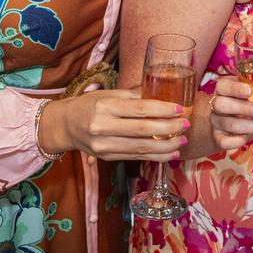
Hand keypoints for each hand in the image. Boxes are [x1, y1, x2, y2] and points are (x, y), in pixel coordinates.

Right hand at [40, 88, 189, 161]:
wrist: (66, 125)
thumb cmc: (90, 104)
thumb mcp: (109, 94)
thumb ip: (134, 96)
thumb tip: (162, 96)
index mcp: (105, 106)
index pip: (140, 109)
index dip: (163, 110)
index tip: (180, 109)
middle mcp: (103, 127)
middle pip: (143, 131)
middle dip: (169, 129)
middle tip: (186, 124)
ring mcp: (104, 146)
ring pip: (141, 148)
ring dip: (166, 146)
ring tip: (183, 140)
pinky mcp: (107, 158)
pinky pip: (136, 157)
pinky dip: (156, 156)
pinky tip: (171, 153)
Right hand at [208, 75, 252, 151]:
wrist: (225, 122)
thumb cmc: (243, 101)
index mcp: (224, 88)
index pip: (223, 85)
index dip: (235, 88)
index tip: (250, 90)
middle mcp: (217, 104)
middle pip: (223, 105)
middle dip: (243, 108)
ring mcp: (216, 122)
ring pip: (230, 125)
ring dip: (252, 126)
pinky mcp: (218, 138)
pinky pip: (224, 142)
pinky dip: (238, 142)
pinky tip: (251, 138)